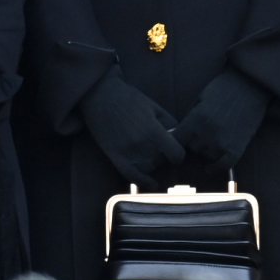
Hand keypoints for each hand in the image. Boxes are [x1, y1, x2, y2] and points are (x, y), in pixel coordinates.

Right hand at [80, 66, 184, 188]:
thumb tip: (177, 136)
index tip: (175, 150)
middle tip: (156, 144)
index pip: (177, 154)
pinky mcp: (116, 157)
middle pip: (162, 161)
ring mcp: (129, 153)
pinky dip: (143, 181)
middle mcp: (144, 146)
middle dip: (163, 154)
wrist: (101, 96)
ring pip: (150, 168)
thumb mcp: (154, 106)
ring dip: (152, 162)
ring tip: (147, 151)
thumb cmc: (129, 98)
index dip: (178, 153)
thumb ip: (169, 122)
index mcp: (155, 132)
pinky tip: (151, 183)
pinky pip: (133, 176)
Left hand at [174, 70, 270, 170]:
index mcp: (196, 119)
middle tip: (199, 134)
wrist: (250, 87)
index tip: (173, 142)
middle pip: (192, 148)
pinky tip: (209, 168)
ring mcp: (222, 143)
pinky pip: (223, 166)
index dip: (173, 141)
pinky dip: (216, 168)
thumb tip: (179, 133)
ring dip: (206, 150)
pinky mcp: (237, 149)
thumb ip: (190, 117)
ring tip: (212, 138)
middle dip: (193, 142)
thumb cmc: (223, 88)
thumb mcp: (200, 99)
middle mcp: (207, 134)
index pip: (176, 139)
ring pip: (206, 155)